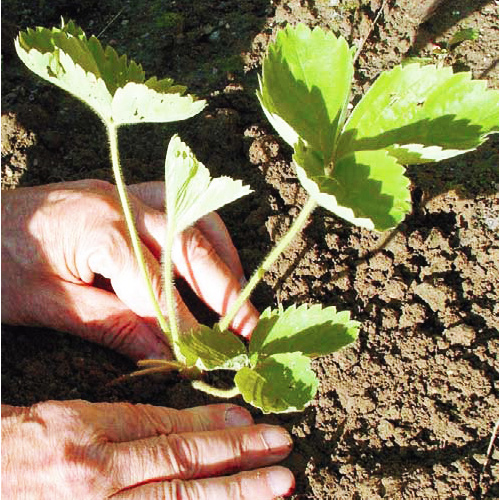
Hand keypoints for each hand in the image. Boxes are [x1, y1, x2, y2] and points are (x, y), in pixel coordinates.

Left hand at [1, 179, 258, 359]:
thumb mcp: (50, 305)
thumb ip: (115, 325)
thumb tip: (167, 355)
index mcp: (102, 228)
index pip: (160, 286)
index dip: (187, 325)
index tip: (209, 356)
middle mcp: (123, 202)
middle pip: (191, 246)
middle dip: (225, 288)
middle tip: (251, 326)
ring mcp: (126, 193)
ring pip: (195, 219)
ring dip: (222, 258)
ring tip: (239, 296)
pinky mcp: (125, 195)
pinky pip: (180, 208)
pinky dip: (203, 235)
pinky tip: (209, 260)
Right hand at [1, 400, 293, 498]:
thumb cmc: (32, 440)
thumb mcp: (82, 416)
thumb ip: (138, 419)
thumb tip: (200, 420)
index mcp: (92, 438)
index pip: (170, 434)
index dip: (219, 430)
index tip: (258, 425)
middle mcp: (98, 481)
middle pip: (182, 472)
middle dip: (240, 464)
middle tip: (285, 454)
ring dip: (232, 497)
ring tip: (277, 488)